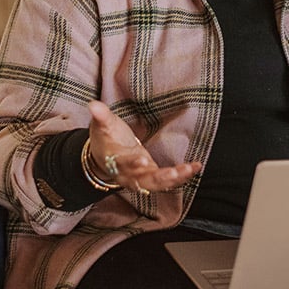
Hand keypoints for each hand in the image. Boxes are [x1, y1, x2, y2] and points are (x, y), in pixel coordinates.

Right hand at [87, 100, 201, 192]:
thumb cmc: (106, 140)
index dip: (132, 164)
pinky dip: (182, 176)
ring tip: (189, 169)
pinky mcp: (152, 176)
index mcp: (115, 161)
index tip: (141, 160)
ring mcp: (142, 177)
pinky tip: (196, 167)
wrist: (105, 159)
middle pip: (143, 180)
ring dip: (174, 179)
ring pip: (158, 183)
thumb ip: (101, 116)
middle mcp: (129, 174)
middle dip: (159, 178)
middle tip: (173, 173)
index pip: (123, 164)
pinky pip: (168, 181)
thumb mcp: (102, 126)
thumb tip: (93, 104)